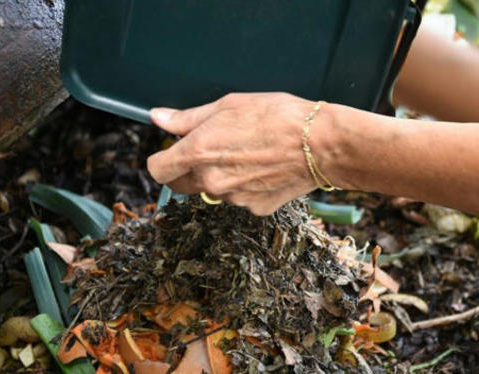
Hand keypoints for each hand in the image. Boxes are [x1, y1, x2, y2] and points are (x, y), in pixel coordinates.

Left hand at [147, 93, 336, 214]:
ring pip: (214, 191)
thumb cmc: (278, 117)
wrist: (321, 144)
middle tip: (212, 150)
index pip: (157, 170)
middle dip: (187, 170)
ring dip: (221, 177)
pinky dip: (247, 186)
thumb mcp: (229, 105)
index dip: (162, 159)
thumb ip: (188, 118)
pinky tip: (265, 168)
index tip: (173, 151)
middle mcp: (211, 181)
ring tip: (248, 154)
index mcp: (198, 153)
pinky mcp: (256, 208)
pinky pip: (240, 199)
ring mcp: (234, 199)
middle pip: (180, 185)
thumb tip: (159, 118)